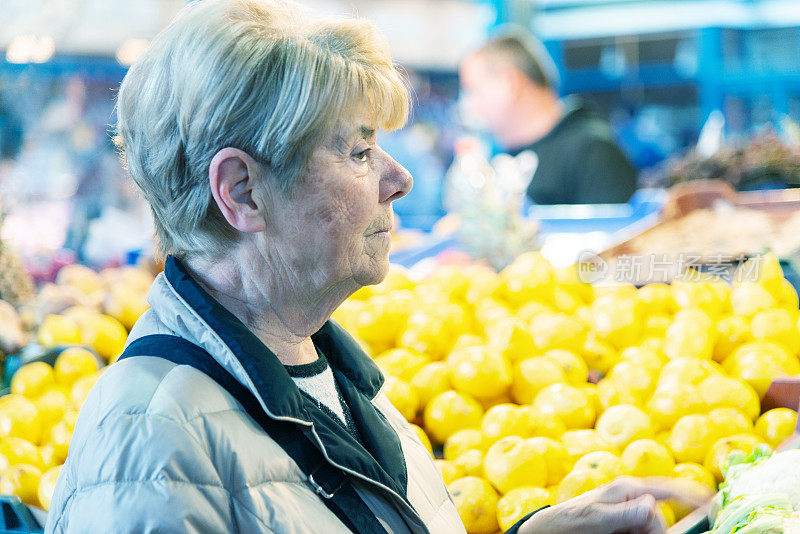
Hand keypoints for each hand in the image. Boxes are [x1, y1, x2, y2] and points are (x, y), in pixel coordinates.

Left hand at [517, 476, 713, 533]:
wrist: (549, 529)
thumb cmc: (569, 520)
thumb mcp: (596, 518)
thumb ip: (624, 513)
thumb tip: (653, 506)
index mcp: (627, 488)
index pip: (668, 489)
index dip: (693, 495)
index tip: (714, 502)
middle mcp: (631, 496)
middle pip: (663, 517)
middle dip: (659, 531)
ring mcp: (629, 511)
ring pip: (655, 528)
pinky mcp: (625, 524)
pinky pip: (645, 530)